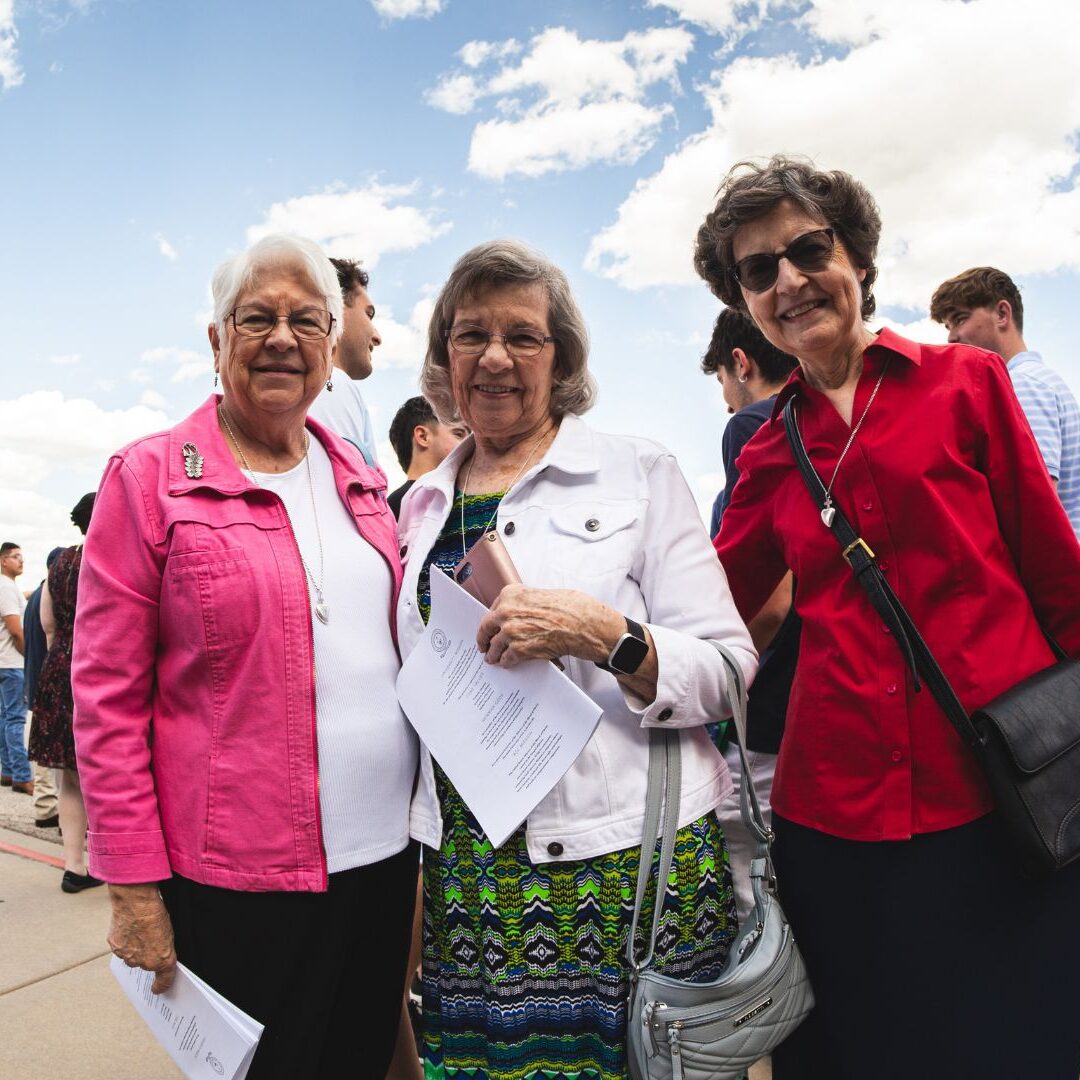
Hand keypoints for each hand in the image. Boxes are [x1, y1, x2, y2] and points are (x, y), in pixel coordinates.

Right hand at [107, 883, 176, 993]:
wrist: (136, 901)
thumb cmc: (156, 911)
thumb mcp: (169, 930)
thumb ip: (164, 946)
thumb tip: (160, 951)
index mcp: (162, 958)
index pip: (164, 979)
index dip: (162, 985)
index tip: (158, 989)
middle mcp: (145, 962)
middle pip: (146, 964)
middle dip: (147, 954)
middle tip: (149, 937)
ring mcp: (128, 956)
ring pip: (131, 957)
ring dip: (134, 947)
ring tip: (139, 929)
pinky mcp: (116, 948)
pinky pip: (121, 948)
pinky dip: (124, 941)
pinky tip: (129, 928)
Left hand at [477, 585, 623, 667]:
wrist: (581, 623)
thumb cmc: (568, 608)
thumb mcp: (540, 595)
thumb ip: (524, 603)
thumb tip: (519, 615)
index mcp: (511, 594)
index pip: (492, 610)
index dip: (491, 622)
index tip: (489, 628)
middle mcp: (506, 611)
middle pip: (486, 628)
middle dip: (484, 638)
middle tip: (483, 646)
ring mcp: (511, 631)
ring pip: (494, 646)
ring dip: (493, 654)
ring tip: (493, 659)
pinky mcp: (518, 649)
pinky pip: (506, 658)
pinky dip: (506, 662)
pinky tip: (507, 663)